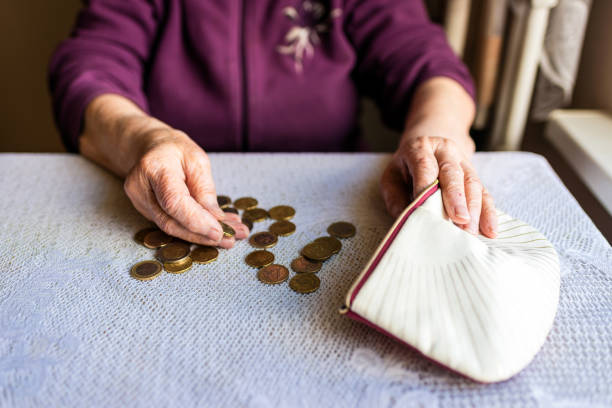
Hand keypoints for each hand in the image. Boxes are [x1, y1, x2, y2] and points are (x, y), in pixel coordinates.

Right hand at [123, 128, 248, 247]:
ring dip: (201, 236)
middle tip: (230, 239)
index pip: (174, 202)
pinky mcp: (144, 211)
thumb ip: (205, 189)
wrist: (151, 148)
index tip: (219, 233)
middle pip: (170, 222)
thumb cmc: (175, 150)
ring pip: (170, 228)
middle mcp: (140, 187)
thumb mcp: (197, 160)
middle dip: (202, 235)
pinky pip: (170, 224)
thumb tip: (216, 220)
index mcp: (154, 167)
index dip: (196, 221)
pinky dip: (193, 230)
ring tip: (228, 237)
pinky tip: (214, 231)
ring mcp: (139, 202)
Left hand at [380, 135, 496, 237]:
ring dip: (474, 209)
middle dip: (457, 198)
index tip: (427, 207)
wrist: (426, 149)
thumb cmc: (405, 170)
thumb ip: (396, 198)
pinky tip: (490, 229)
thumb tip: (408, 220)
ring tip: (471, 231)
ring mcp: (463, 161)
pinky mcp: (474, 175)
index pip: (424, 165)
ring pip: (472, 183)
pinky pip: (484, 192)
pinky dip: (488, 212)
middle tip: (460, 220)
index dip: (426, 185)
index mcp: (420, 148)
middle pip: (452, 173)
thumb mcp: (391, 179)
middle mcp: (444, 150)